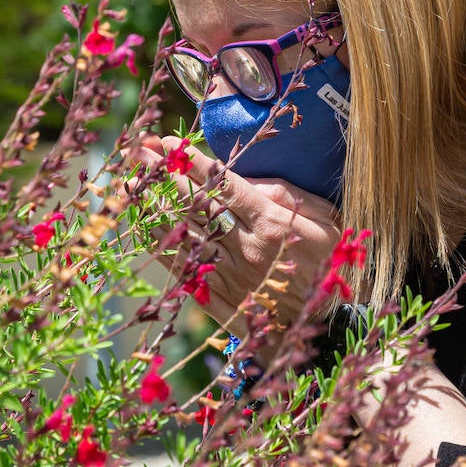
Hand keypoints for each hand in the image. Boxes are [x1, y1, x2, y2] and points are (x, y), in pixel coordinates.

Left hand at [127, 134, 350, 333]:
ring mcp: (231, 276)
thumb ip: (281, 193)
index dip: (190, 162)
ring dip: (155, 207)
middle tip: (137, 153)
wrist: (332, 323)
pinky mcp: (221, 300)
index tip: (165, 144)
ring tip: (133, 184)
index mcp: (272, 224)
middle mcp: (247, 250)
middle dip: (163, 175)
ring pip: (183, 235)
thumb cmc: (330, 261)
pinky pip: (184, 268)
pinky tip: (144, 226)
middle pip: (195, 206)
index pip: (222, 185)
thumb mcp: (323, 218)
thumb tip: (239, 177)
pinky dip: (162, 246)